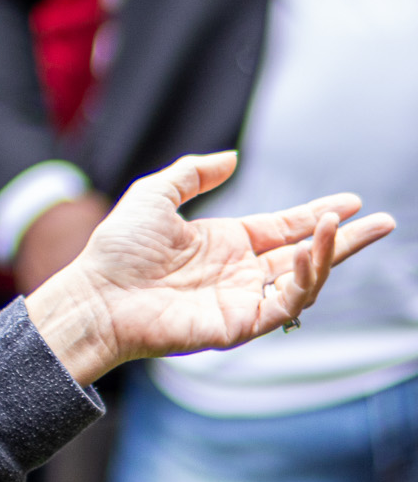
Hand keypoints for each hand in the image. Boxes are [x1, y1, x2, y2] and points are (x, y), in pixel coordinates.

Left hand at [25, 152, 396, 385]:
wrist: (97, 293)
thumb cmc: (117, 248)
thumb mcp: (155, 195)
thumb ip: (193, 173)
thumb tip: (233, 157)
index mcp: (225, 243)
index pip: (284, 227)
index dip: (316, 215)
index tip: (351, 200)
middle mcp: (241, 272)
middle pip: (307, 254)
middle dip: (346, 240)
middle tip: (384, 222)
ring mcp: (243, 298)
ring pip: (303, 280)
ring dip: (327, 254)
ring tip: (341, 225)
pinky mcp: (241, 324)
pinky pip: (285, 303)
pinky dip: (303, 279)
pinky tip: (308, 251)